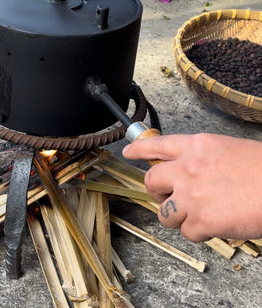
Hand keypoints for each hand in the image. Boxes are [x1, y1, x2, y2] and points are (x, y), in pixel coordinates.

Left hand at [122, 133, 261, 241]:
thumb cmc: (261, 169)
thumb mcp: (227, 149)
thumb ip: (200, 157)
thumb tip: (186, 169)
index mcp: (196, 146)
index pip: (156, 145)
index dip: (138, 150)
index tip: (128, 153)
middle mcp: (188, 168)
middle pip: (151, 180)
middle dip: (156, 192)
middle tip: (166, 197)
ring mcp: (192, 195)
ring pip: (164, 212)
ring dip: (177, 216)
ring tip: (197, 214)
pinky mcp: (202, 221)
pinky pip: (187, 232)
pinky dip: (198, 232)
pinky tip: (215, 225)